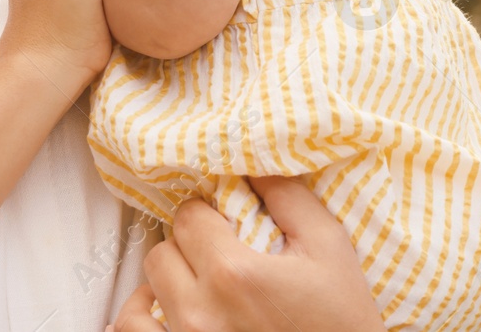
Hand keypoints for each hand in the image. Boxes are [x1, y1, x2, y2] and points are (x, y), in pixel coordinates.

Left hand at [110, 176, 385, 331]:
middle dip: (188, 246)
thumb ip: (288, 196)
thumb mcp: (328, 247)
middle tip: (217, 254)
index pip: (188, 217)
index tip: (224, 224)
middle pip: (162, 251)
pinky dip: (140, 318)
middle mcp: (199, 312)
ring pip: (145, 291)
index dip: (206, 214)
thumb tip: (252, 163)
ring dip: (167, 280)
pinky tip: (161, 310)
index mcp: (233, 273)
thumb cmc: (340, 317)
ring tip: (194, 283)